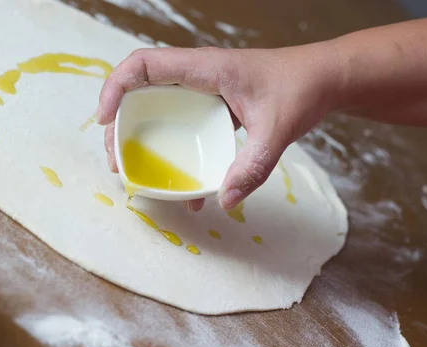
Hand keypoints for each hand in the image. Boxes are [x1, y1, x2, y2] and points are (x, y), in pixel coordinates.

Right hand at [96, 45, 340, 210]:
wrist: (322, 80)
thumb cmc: (300, 89)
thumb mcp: (278, 129)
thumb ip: (254, 165)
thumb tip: (226, 201)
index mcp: (203, 68)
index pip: (142, 65)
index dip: (114, 87)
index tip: (104, 120)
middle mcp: (195, 76)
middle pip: (138, 91)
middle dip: (119, 123)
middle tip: (116, 160)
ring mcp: (201, 91)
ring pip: (154, 108)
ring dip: (138, 136)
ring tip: (134, 170)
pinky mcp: (210, 106)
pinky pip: (178, 123)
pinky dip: (170, 146)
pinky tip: (182, 181)